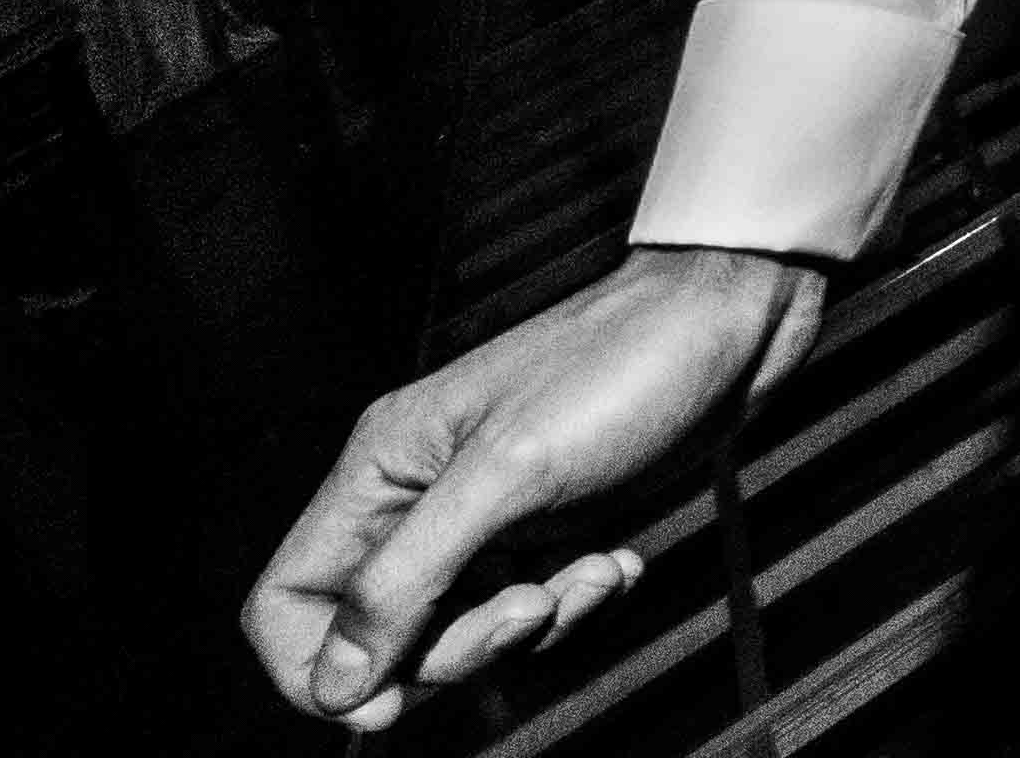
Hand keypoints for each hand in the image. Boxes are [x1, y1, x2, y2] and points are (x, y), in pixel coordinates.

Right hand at [242, 245, 826, 726]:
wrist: (732, 319)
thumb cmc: (625, 367)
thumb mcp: (510, 475)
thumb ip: (408, 578)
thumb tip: (335, 684)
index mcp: (381, 471)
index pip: (287, 599)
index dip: (321, 669)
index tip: (394, 700)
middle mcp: (419, 496)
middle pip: (379, 634)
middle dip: (458, 648)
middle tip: (533, 606)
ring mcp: (483, 514)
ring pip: (460, 629)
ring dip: (532, 625)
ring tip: (592, 571)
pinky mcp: (545, 525)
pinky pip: (530, 608)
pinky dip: (575, 602)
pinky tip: (619, 562)